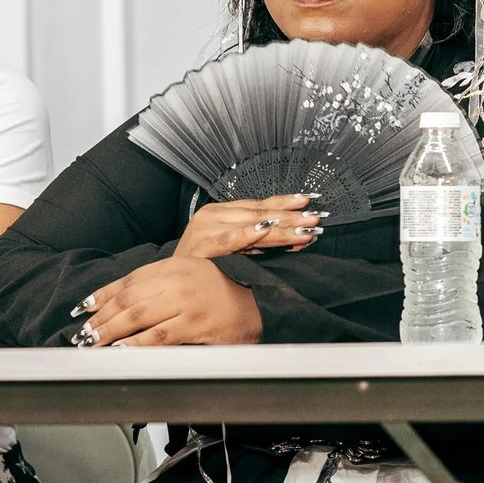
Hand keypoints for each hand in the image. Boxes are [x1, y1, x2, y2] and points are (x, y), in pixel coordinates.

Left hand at [72, 257, 262, 346]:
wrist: (262, 300)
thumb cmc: (228, 290)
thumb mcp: (192, 276)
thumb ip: (162, 284)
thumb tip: (128, 301)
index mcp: (174, 265)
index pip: (129, 279)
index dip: (103, 294)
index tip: (85, 307)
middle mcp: (177, 280)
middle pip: (128, 299)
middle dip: (102, 317)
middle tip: (85, 332)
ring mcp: (185, 302)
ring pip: (138, 317)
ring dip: (111, 332)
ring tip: (96, 343)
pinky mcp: (195, 324)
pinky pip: (158, 336)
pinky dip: (136, 344)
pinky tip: (122, 350)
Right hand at [172, 195, 325, 259]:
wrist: (169, 281)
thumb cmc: (201, 265)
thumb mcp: (232, 248)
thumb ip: (257, 241)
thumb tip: (293, 235)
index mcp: (220, 212)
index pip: (259, 204)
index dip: (285, 202)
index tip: (308, 200)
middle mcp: (213, 215)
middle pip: (259, 213)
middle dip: (290, 216)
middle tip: (314, 218)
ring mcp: (207, 229)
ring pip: (252, 225)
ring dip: (281, 228)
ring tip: (304, 229)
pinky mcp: (203, 245)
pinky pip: (231, 239)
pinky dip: (249, 234)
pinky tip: (266, 230)